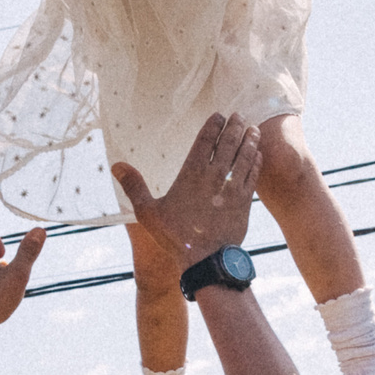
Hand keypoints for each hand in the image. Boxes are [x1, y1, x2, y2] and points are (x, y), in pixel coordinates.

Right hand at [112, 112, 261, 265]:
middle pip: (228, 144)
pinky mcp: (245, 202)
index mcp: (192, 174)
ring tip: (252, 129)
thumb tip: (117, 165)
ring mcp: (232, 188)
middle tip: (239, 116)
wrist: (207, 259)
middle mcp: (215, 176)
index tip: (220, 115)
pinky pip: (253, 175)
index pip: (206, 141)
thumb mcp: (148, 212)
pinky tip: (258, 154)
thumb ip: (134, 186)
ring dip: (249, 140)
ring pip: (244, 157)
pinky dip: (256, 162)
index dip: (214, 125)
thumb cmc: (175, 236)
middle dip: (234, 127)